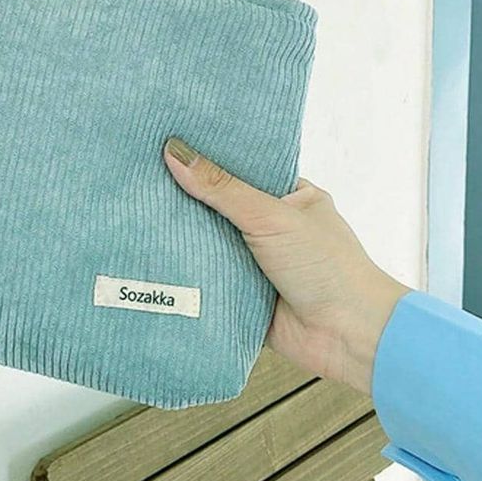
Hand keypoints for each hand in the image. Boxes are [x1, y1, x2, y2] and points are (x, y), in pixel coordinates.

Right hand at [162, 138, 408, 393]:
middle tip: (139, 178)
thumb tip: (176, 151)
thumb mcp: (272, 216)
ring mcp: (258, 264)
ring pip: (212, 246)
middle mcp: (274, 229)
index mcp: (291, 198)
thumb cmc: (326, 266)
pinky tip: (151, 260)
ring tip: (133, 213)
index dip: (208, 160)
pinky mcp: (244, 298)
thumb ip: (222, 188)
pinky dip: (190, 277)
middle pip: (220, 209)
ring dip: (186, 241)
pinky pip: (209, 282)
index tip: (166, 143)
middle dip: (188, 202)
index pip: (241, 170)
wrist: (348, 337)